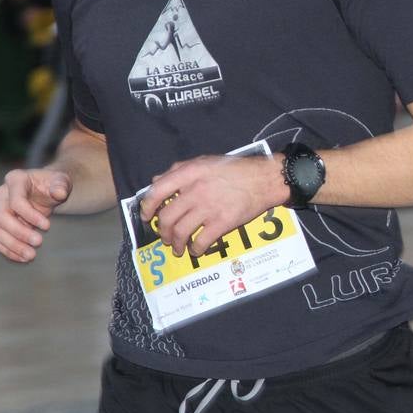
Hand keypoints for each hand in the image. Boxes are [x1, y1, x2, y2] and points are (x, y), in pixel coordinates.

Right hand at [0, 168, 70, 261]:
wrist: (47, 190)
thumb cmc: (54, 183)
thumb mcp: (61, 180)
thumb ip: (61, 185)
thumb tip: (59, 193)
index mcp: (15, 179)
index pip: (16, 201)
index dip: (30, 215)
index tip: (48, 226)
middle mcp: (1, 194)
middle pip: (2, 217)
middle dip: (20, 232)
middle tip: (39, 242)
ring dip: (14, 245)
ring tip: (31, 255)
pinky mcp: (0, 225)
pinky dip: (10, 251)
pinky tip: (24, 258)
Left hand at [139, 155, 287, 258]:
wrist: (265, 179)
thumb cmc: (235, 170)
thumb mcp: (205, 162)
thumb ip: (179, 170)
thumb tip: (156, 182)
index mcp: (190, 173)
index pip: (157, 191)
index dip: (147, 207)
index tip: (147, 216)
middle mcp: (196, 191)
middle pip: (167, 217)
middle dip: (162, 232)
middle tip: (165, 237)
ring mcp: (209, 208)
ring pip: (180, 232)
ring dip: (175, 244)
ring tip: (177, 248)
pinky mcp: (222, 222)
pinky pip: (201, 241)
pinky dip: (195, 249)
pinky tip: (196, 249)